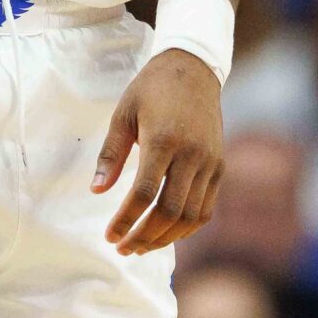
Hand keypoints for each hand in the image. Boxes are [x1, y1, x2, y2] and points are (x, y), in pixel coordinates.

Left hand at [96, 49, 224, 255]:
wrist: (194, 69)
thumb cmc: (152, 89)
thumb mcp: (123, 114)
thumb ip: (111, 154)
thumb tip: (97, 190)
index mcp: (163, 140)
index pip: (144, 193)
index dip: (126, 220)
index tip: (110, 236)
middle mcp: (191, 155)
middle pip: (169, 211)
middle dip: (144, 236)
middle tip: (123, 248)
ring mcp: (210, 162)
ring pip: (190, 216)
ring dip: (165, 238)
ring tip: (141, 246)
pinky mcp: (220, 167)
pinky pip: (206, 208)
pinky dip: (187, 227)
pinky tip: (167, 233)